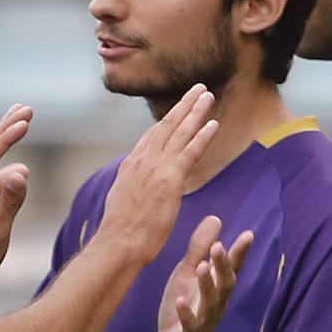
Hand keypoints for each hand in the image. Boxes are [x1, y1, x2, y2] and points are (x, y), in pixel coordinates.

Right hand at [100, 84, 217, 263]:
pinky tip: (213, 124)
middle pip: (167, 125)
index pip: (153, 135)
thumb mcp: (122, 199)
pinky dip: (202, 137)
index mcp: (132, 164)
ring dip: (196, 111)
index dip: (168, 119)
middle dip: (184, 105)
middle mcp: (143, 160)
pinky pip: (190, 152)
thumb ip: (133, 184)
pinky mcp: (170, 181)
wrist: (118, 243)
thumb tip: (138, 182)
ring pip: (180, 132)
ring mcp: (157, 168)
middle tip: (199, 88)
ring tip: (208, 95)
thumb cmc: (120, 231)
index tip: (180, 107)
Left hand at [154, 216, 252, 331]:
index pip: (231, 269)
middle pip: (225, 285)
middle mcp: (215, 306)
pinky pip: (190, 328)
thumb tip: (216, 218)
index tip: (248, 235)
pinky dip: (187, 315)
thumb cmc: (184, 311)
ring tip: (203, 267)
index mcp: (216, 290)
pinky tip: (182, 301)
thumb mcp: (188, 276)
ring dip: (208, 287)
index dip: (239, 253)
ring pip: (210, 305)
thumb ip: (200, 249)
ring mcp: (203, 324)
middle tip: (219, 246)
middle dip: (224, 267)